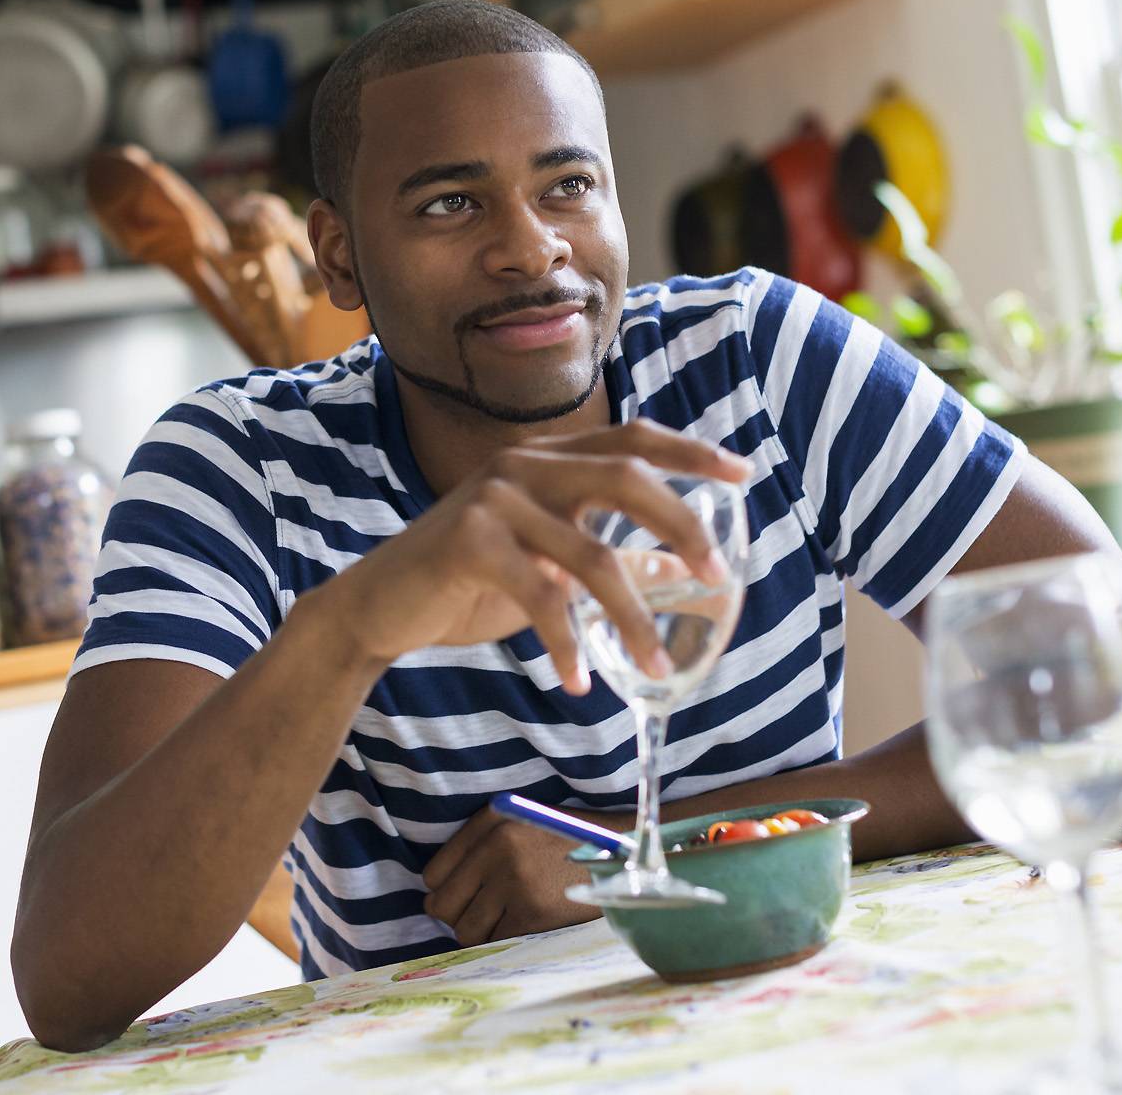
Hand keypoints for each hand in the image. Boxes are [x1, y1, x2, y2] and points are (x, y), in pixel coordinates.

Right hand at [327, 419, 748, 693]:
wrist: (378, 608)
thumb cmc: (466, 584)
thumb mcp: (546, 567)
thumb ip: (602, 557)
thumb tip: (671, 570)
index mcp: (546, 458)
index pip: (631, 438)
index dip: (689, 451)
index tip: (743, 473)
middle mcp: (523, 464)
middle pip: (625, 476)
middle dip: (680, 523)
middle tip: (719, 571)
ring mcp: (494, 498)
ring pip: (591, 554)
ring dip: (633, 617)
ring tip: (657, 666)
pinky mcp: (468, 542)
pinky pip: (541, 598)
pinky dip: (567, 645)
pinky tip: (581, 682)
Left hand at [421, 805, 613, 945]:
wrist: (616, 854)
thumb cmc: (562, 839)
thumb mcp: (518, 819)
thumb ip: (477, 840)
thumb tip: (434, 885)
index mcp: (491, 821)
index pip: (434, 873)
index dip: (443, 889)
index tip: (458, 894)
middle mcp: (498, 849)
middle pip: (442, 905)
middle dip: (454, 915)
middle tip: (474, 913)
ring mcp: (515, 883)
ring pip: (465, 930)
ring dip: (478, 931)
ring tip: (498, 920)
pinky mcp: (533, 913)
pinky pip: (494, 941)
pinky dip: (502, 940)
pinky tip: (518, 925)